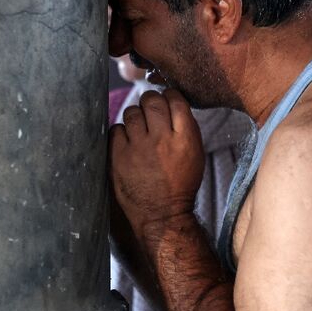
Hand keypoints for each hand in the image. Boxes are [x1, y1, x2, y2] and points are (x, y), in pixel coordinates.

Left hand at [109, 89, 204, 238]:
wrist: (161, 214)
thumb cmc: (180, 184)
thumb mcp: (195, 154)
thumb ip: (185, 128)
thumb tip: (171, 103)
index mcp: (185, 139)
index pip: (176, 100)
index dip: (170, 96)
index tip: (167, 100)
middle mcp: (161, 140)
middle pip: (152, 101)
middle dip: (151, 100)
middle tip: (150, 109)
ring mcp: (138, 148)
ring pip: (132, 112)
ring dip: (136, 116)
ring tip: (139, 128)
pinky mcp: (118, 157)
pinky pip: (116, 129)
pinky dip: (121, 133)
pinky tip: (127, 142)